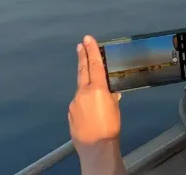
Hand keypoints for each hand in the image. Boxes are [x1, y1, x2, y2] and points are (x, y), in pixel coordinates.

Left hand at [69, 35, 121, 154]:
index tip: (88, 39)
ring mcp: (74, 103)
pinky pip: (78, 104)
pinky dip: (83, 103)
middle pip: (82, 71)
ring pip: (81, 90)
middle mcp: (82, 92)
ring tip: (94, 93)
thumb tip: (110, 93)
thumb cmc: (111, 127)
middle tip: (80, 45)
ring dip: (86, 87)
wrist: (96, 147)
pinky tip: (90, 112)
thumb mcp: (115, 108)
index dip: (92, 50)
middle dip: (82, 57)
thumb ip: (111, 98)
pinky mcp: (70, 113)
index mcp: (96, 88)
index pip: (95, 65)